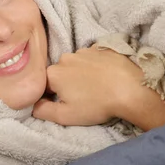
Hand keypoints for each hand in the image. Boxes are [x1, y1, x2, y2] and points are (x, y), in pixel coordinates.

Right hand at [32, 46, 164, 129]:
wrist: (131, 89)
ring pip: (75, 65)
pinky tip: (104, 78)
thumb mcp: (66, 116)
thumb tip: (32, 105)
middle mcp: (65, 58)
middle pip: (59, 74)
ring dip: (80, 75)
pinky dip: (94, 67)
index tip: (65, 104)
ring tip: (96, 88)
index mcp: (53, 73)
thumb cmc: (97, 104)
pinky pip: (91, 59)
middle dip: (66, 85)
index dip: (51, 97)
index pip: (43, 86)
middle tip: (82, 99)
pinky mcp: (101, 48)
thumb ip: (42, 111)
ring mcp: (84, 51)